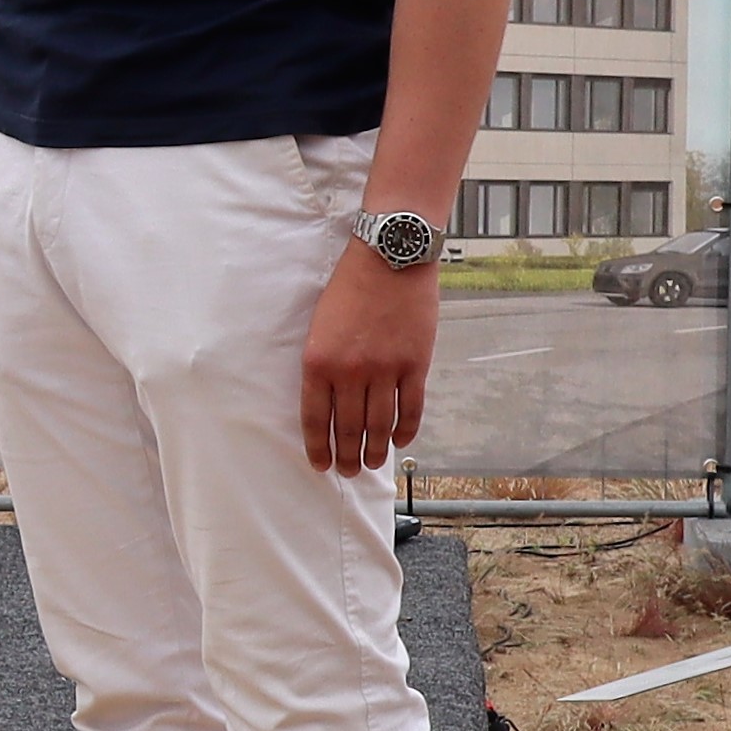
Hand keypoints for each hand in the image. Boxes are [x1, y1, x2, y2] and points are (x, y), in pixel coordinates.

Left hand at [297, 247, 435, 473]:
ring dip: (374, 451)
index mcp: (318, 362)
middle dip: (347, 456)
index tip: (320, 465)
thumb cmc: (349, 288)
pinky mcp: (415, 364)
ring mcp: (385, 369)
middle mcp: (350, 371)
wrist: (389, 258)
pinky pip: (410, 408)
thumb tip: (330, 403)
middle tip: (348, 473)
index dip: (318, 447)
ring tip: (370, 465)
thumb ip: (323, 365)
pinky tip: (398, 442)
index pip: (315, 419)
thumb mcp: (320, 326)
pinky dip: (404, 429)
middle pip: (348, 428)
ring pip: (379, 425)